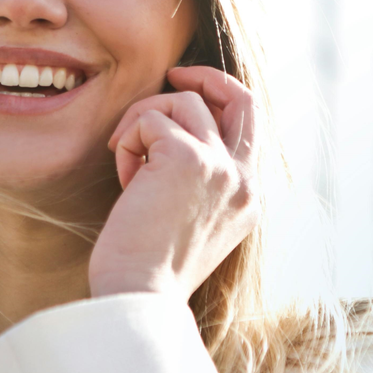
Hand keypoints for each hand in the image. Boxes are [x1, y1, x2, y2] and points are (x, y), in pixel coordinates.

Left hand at [89, 66, 259, 300]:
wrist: (139, 297)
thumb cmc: (148, 269)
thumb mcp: (190, 222)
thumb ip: (197, 181)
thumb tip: (169, 135)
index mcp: (248, 198)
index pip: (248, 127)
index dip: (217, 101)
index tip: (184, 95)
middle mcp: (244, 180)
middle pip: (241, 97)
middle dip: (205, 76)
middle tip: (172, 74)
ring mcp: (221, 167)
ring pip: (182, 102)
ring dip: (142, 121)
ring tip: (126, 161)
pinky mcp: (187, 158)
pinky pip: (149, 119)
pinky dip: (127, 142)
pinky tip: (123, 180)